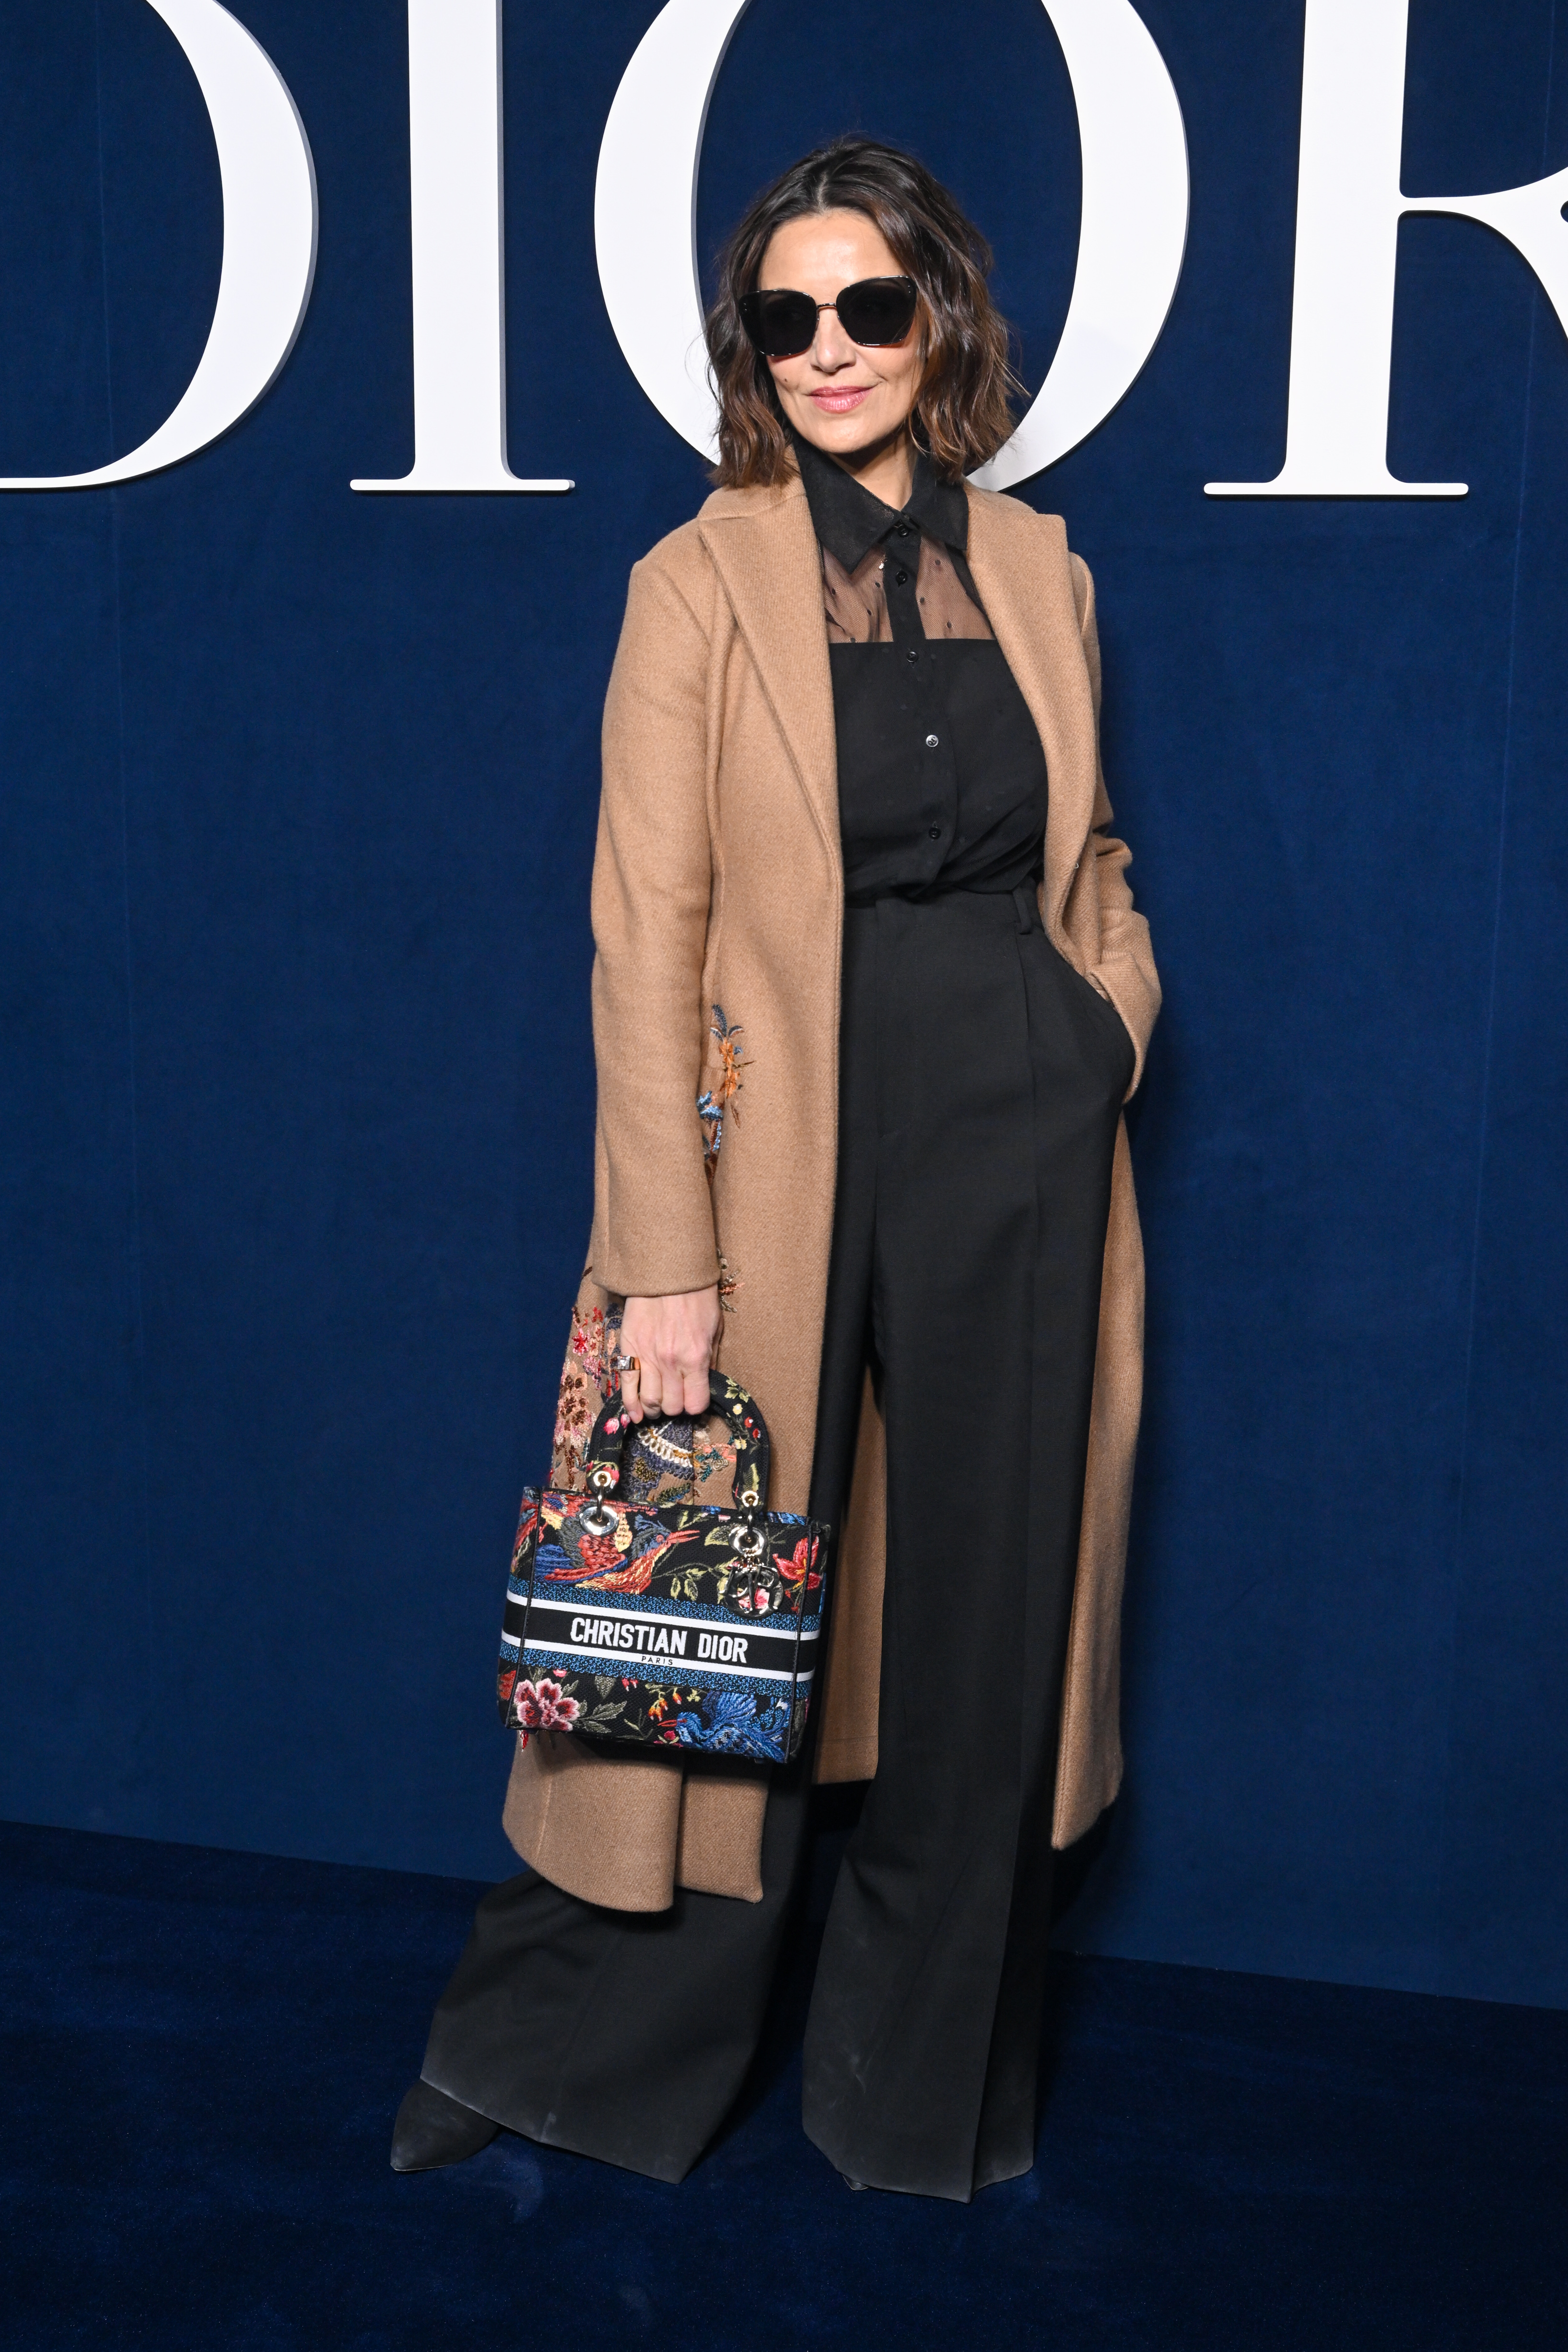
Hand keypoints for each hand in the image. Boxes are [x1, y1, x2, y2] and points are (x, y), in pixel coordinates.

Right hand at [618, 1287, 720, 1421]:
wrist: (666, 1271)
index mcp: (696, 1358)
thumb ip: (709, 1359)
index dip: (696, 1405)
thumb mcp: (714, 1328)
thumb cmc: (695, 1296)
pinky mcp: (628, 1349)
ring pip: (649, 1402)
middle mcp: (671, 1363)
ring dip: (654, 1408)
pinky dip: (630, 1405)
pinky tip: (635, 1414)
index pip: (696, 1403)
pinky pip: (626, 1386)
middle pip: (672, 1407)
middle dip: (676, 1407)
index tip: (694, 1399)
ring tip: (657, 1404)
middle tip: (676, 1398)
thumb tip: (704, 1382)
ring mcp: (647, 1358)